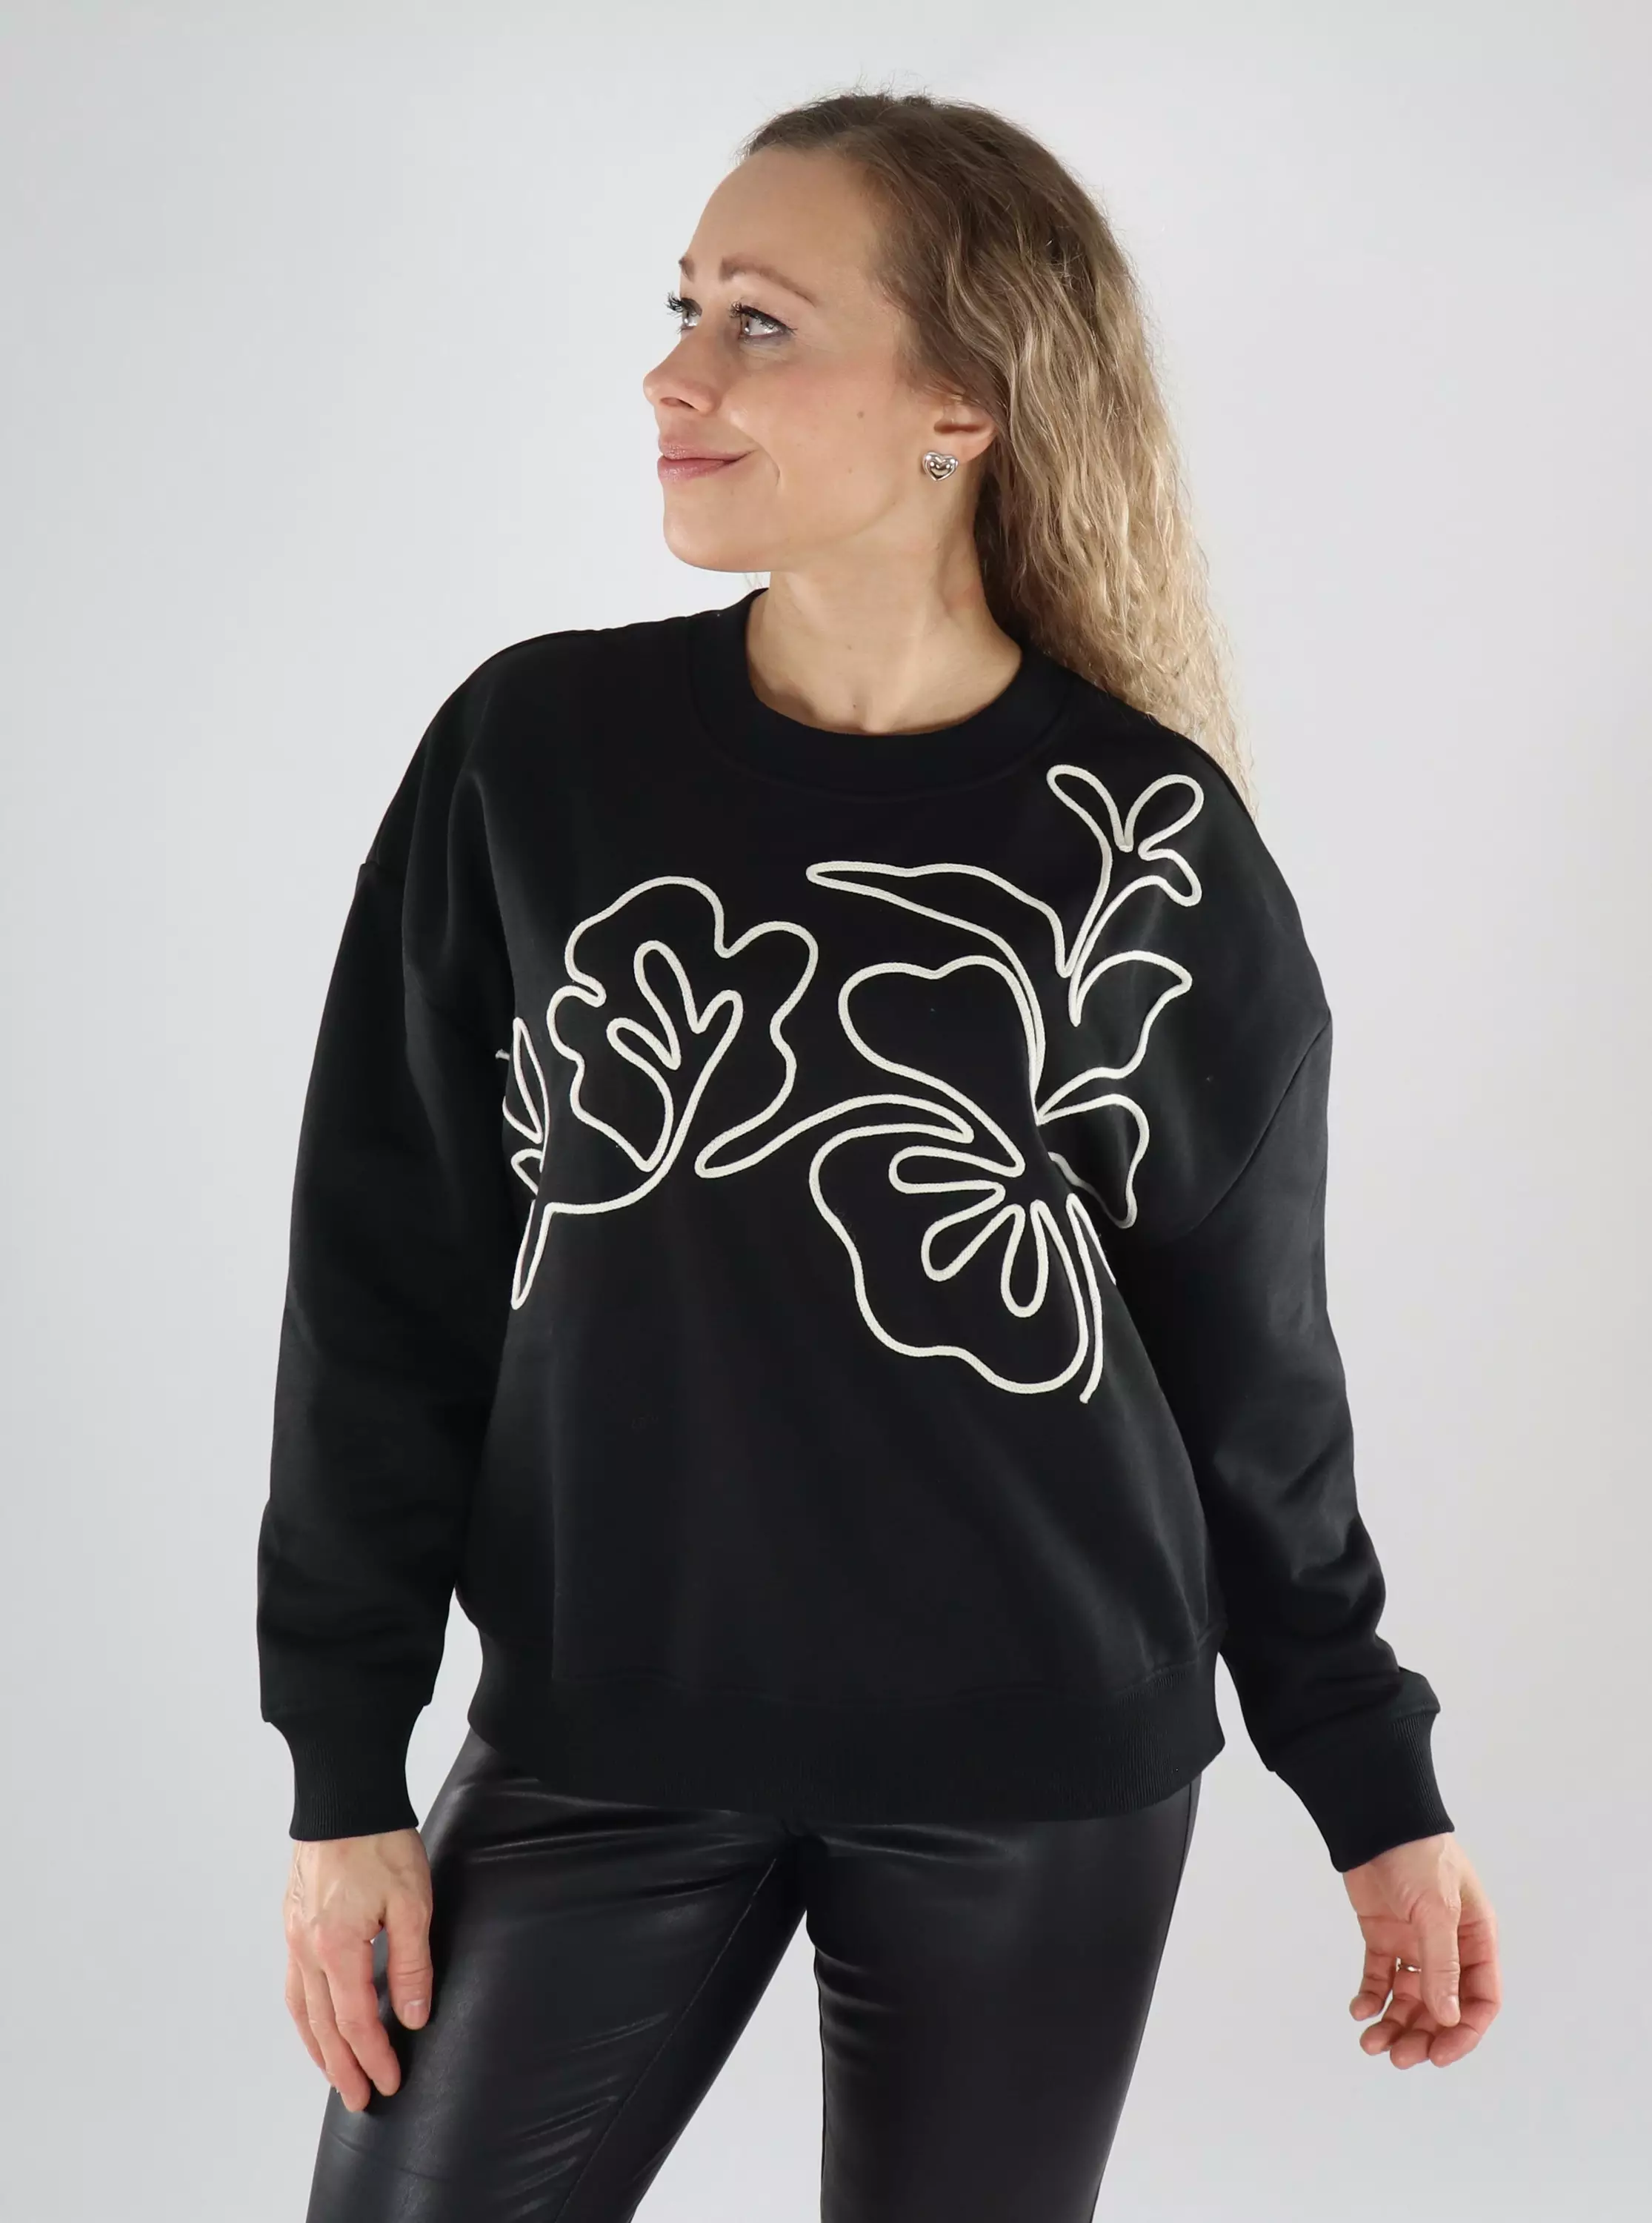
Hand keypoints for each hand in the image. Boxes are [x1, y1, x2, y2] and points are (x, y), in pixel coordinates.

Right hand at [281, 1827, 434, 2110]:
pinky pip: (294, 1982)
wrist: (344, 1798)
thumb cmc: (380, 1843)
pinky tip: (315, 2021)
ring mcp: (294, 1935)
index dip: (373, 2057)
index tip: (389, 2084)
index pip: (355, 2021)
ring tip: (335, 2074)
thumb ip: (411, 1964)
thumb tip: (413, 2017)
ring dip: (318, 2047)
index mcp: (336, 1947)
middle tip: (360, 2099)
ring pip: (301, 2008)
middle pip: (322, 2025)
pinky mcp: (293, 1921)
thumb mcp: (411, 1902)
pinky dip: (305, 2013)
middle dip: (343, 2067)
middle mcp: (306, 1948)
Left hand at [1341, 1832, 1500, 2066]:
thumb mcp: (1437, 1909)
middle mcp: (1448, 1946)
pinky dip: (1370, 1997)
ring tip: (1370, 2042)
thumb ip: (1442, 1964)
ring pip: (1409, 1998)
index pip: (1480, 2000)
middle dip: (1422, 2036)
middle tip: (1397, 2057)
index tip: (1438, 2056)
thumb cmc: (1417, 1855)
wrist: (1373, 1819)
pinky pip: (1380, 1977)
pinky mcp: (1383, 1935)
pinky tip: (1359, 2009)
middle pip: (1442, 2007)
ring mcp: (1414, 1942)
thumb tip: (1448, 2017)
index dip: (1463, 2034)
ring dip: (1393, 2024)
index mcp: (1476, 1940)